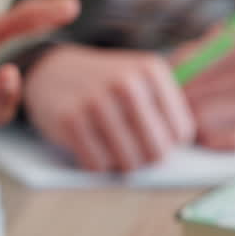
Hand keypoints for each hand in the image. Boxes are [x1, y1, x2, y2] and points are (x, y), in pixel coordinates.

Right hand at [23, 44, 194, 171]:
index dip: (168, 144)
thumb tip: (181, 151)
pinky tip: (91, 148)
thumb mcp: (139, 78)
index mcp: (151, 70)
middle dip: (146, 159)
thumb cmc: (104, 84)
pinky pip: (97, 165)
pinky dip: (96, 165)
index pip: (182, 132)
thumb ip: (165, 106)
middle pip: (158, 151)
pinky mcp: (70, 120)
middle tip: (133, 152)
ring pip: (129, 163)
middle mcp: (126, 82)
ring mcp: (96, 101)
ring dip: (122, 165)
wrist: (52, 71)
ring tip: (112, 150)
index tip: (152, 138)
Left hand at [172, 22, 234, 150]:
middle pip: (193, 98)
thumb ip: (195, 52)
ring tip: (192, 117)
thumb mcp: (229, 39)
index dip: (171, 81)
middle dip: (178, 104)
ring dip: (191, 123)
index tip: (165, 88)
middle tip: (171, 108)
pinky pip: (223, 143)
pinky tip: (209, 131)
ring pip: (203, 122)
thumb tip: (164, 77)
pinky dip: (211, 140)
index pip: (189, 69)